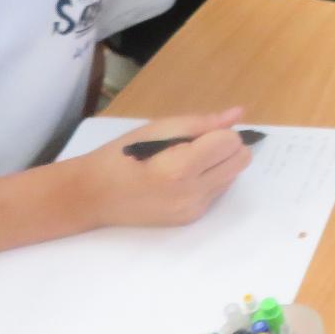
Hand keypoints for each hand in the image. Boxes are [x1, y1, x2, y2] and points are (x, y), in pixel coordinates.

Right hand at [69, 109, 252, 228]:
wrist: (94, 196)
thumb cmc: (121, 155)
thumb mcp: (157, 129)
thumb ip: (200, 123)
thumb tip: (237, 114)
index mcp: (180, 167)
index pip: (230, 142)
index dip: (219, 132)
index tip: (199, 133)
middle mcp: (192, 193)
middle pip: (241, 161)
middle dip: (226, 147)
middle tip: (198, 144)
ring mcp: (193, 209)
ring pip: (233, 177)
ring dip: (219, 164)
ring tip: (186, 161)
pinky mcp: (191, 219)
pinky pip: (218, 192)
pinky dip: (209, 180)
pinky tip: (182, 178)